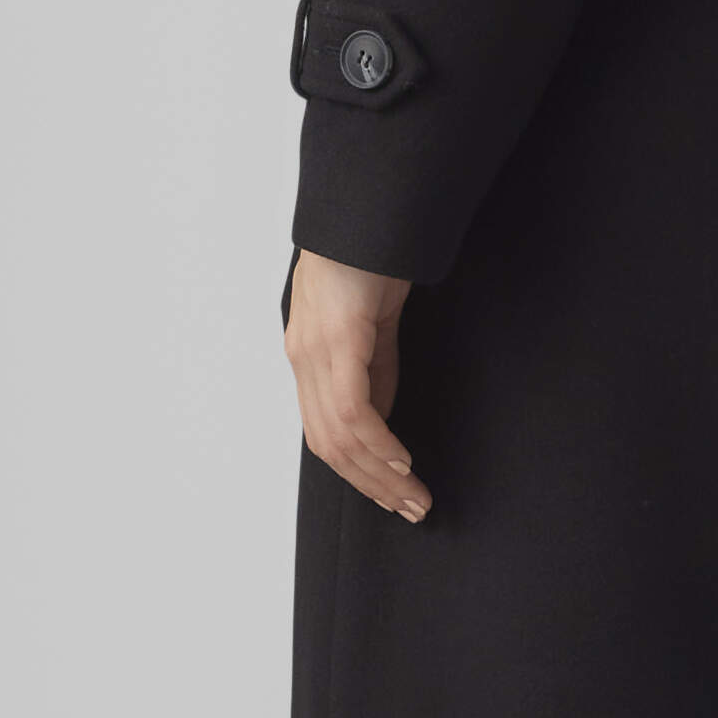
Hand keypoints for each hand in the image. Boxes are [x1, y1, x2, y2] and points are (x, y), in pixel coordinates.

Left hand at [285, 250, 428, 520]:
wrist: (367, 207)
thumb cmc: (371, 255)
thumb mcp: (375, 324)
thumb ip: (374, 372)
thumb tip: (381, 422)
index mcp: (309, 355)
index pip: (325, 432)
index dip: (360, 472)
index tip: (396, 496)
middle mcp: (303, 357)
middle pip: (328, 444)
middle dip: (372, 485)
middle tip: (411, 509)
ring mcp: (315, 349)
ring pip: (339, 435)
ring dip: (380, 474)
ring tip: (413, 497)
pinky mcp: (336, 337)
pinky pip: (352, 409)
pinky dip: (377, 442)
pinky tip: (401, 461)